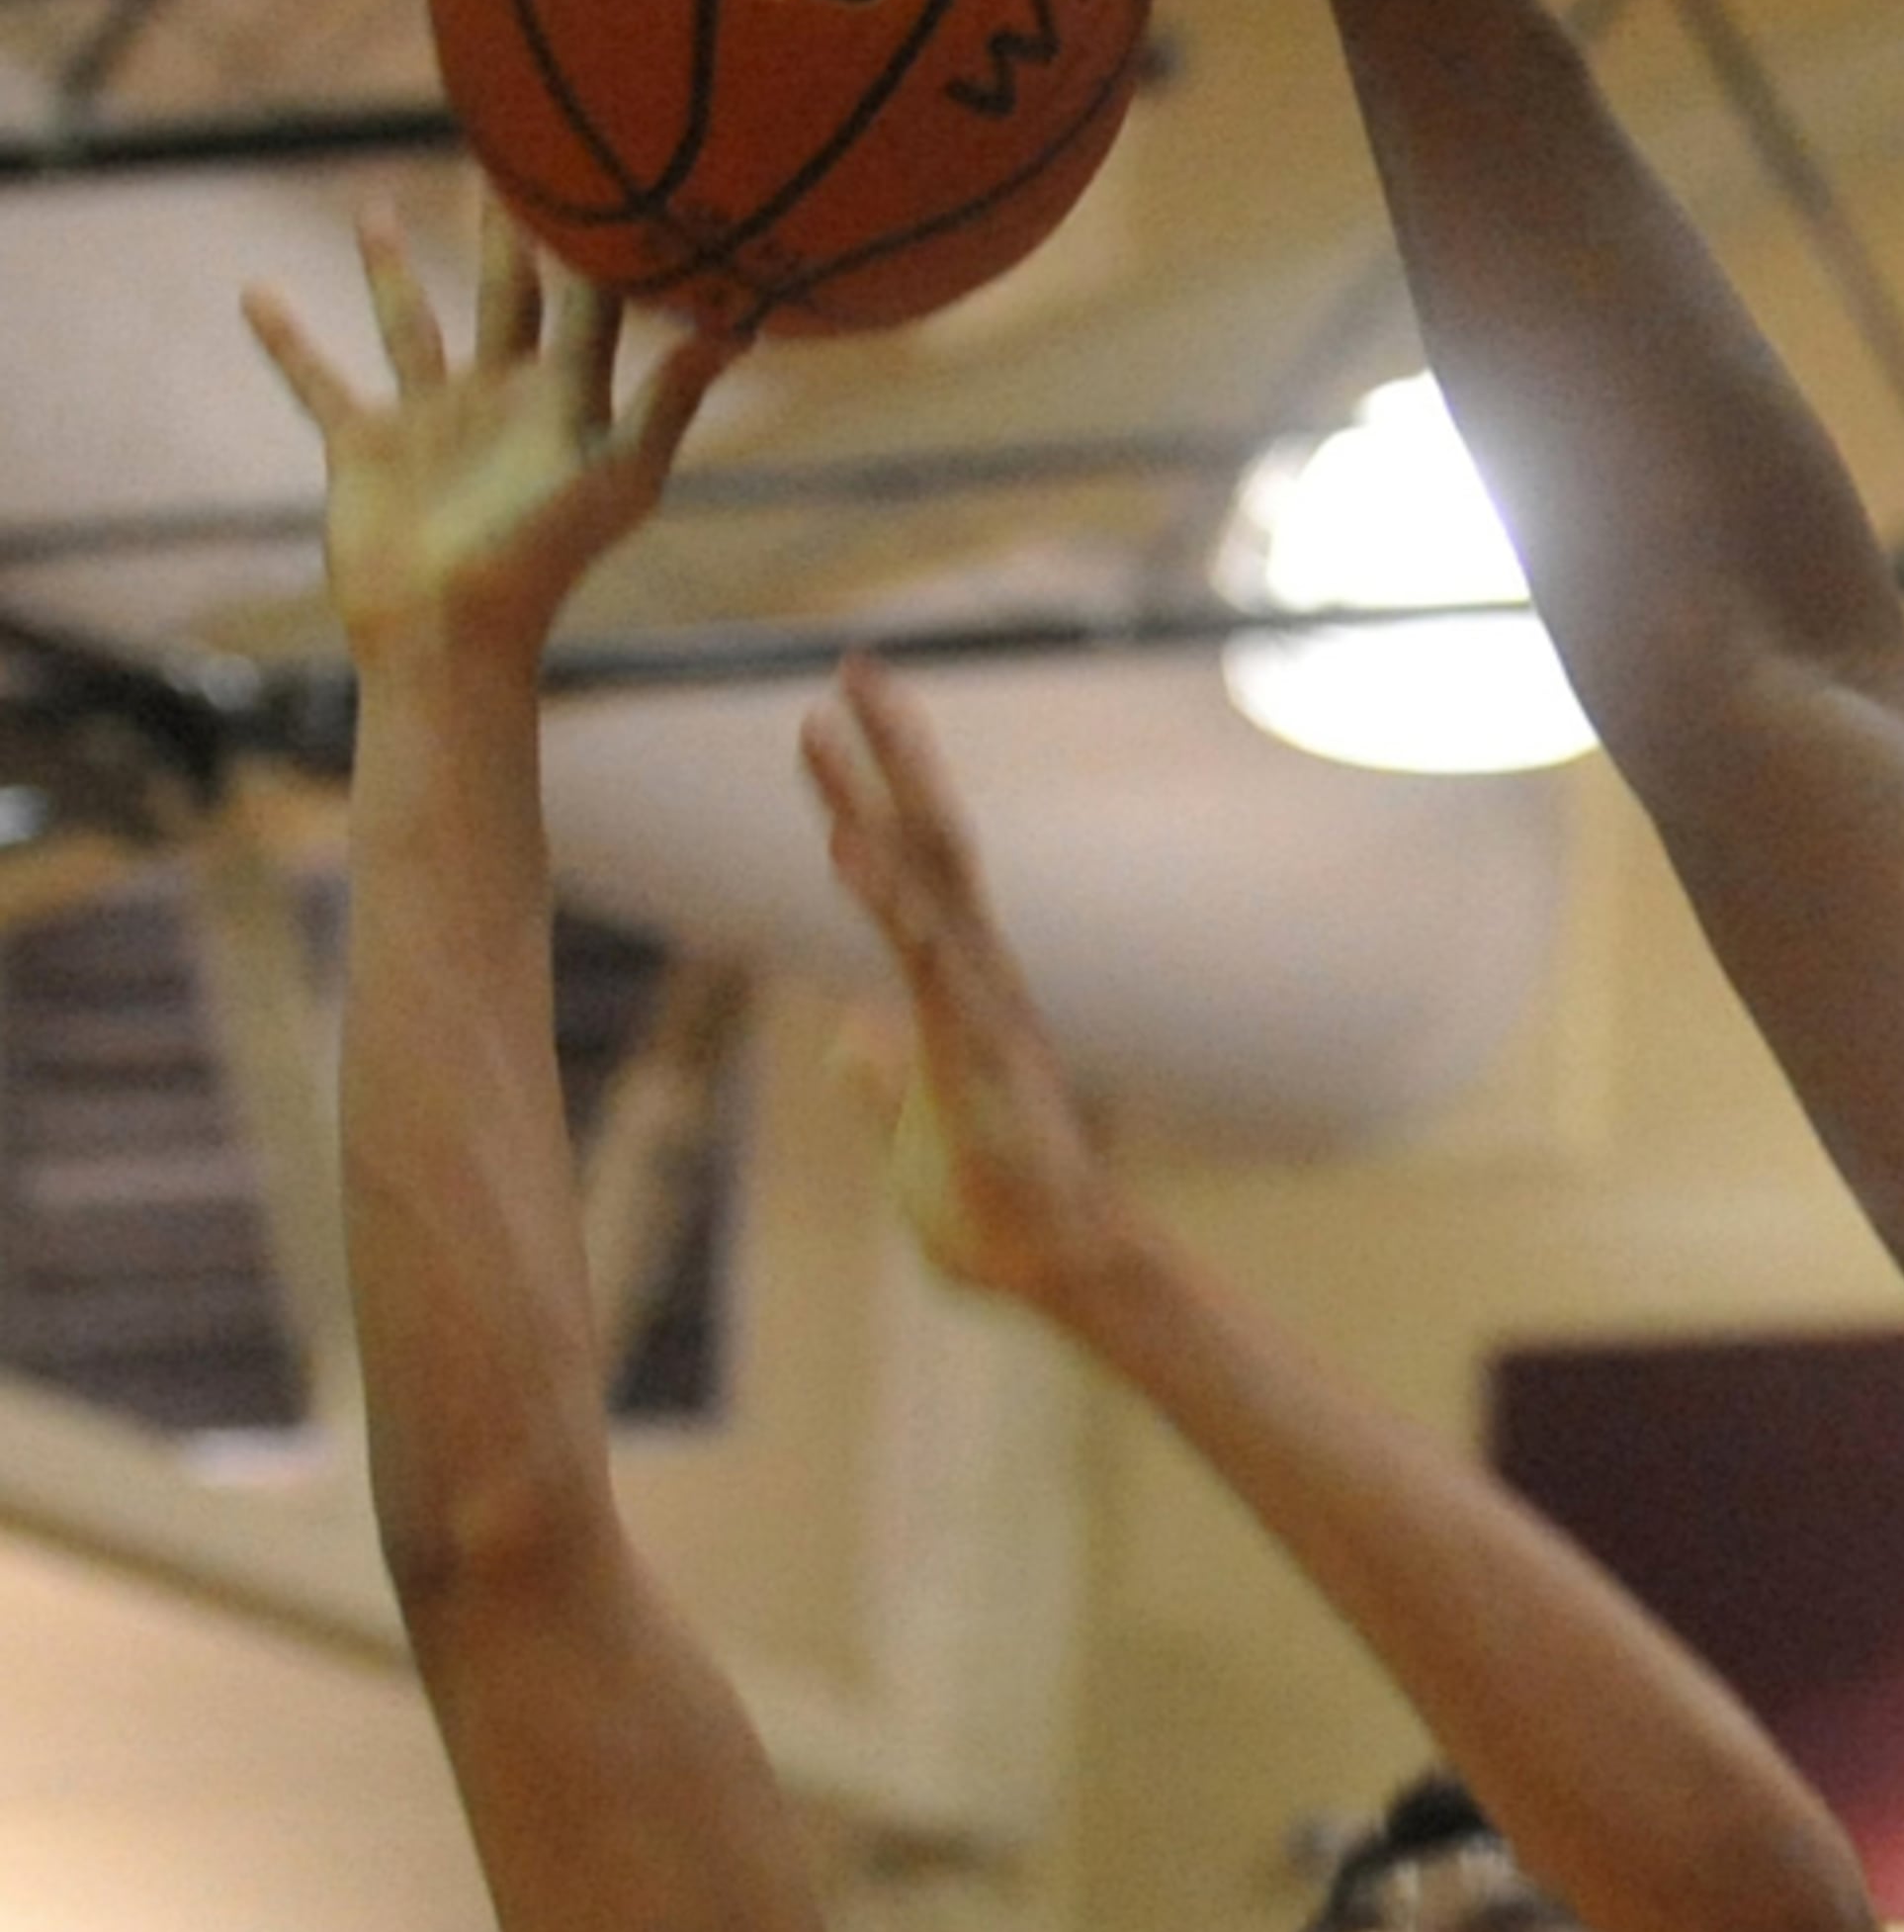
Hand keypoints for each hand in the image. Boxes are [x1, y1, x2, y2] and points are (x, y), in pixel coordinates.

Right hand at [241, 203, 727, 661]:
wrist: (453, 629)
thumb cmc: (546, 557)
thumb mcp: (619, 472)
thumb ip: (671, 399)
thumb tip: (736, 328)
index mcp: (565, 400)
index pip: (590, 302)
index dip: (600, 244)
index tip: (611, 173)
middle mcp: (501, 400)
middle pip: (505, 295)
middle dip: (505, 234)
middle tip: (506, 157)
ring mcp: (432, 420)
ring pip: (410, 325)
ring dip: (389, 270)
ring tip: (376, 206)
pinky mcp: (366, 445)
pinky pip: (319, 381)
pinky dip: (287, 341)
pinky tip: (253, 292)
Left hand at [804, 658, 1125, 1314]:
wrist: (1054, 1266)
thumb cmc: (994, 1208)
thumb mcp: (908, 1129)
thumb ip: (876, 1081)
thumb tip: (843, 1042)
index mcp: (956, 991)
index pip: (905, 873)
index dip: (860, 800)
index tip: (821, 725)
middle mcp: (976, 977)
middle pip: (933, 841)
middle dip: (894, 753)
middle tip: (859, 665)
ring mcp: (981, 1005)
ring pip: (933, 876)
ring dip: (879, 795)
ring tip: (831, 720)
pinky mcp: (977, 1048)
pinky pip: (927, 959)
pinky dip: (887, 899)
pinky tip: (845, 846)